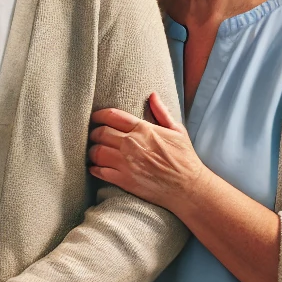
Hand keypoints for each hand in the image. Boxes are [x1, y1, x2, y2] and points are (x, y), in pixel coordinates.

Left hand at [89, 92, 203, 211]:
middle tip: (95, 135)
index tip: (96, 117)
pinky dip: (94, 168)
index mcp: (144, 129)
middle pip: (100, 133)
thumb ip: (161, 112)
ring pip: (97, 152)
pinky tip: (96, 167)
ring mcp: (126, 163)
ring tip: (95, 151)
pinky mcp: (124, 180)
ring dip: (93, 151)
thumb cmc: (184, 158)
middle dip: (95, 133)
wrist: (187, 187)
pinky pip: (99, 171)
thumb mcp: (177, 131)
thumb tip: (152, 95)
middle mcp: (132, 144)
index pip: (112, 116)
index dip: (99, 115)